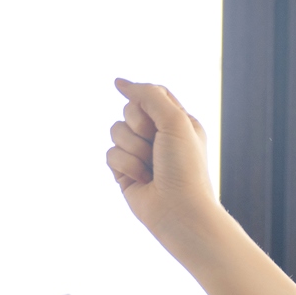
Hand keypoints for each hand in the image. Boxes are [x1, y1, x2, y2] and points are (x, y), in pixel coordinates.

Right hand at [108, 78, 218, 239]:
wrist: (180, 212)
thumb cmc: (185, 168)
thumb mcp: (175, 122)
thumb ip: (149, 96)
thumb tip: (120, 83)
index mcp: (179, 123)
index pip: (152, 95)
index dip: (143, 98)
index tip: (134, 100)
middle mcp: (160, 137)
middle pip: (129, 110)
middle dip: (139, 125)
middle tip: (156, 144)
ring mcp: (141, 155)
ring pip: (116, 131)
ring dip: (133, 148)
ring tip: (151, 167)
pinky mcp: (126, 172)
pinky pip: (110, 154)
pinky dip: (126, 165)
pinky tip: (143, 180)